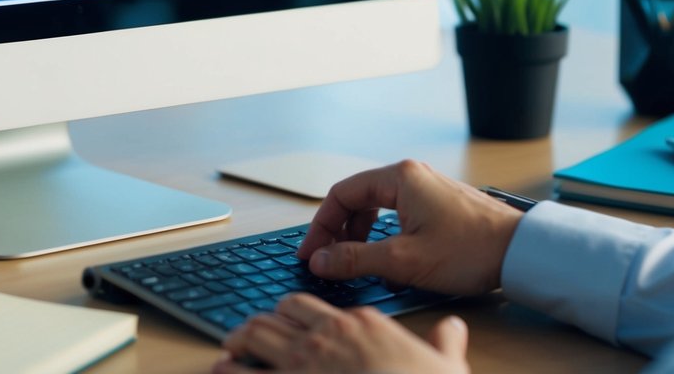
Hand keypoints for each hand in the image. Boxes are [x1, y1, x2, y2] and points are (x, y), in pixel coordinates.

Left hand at [215, 293, 469, 373]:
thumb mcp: (447, 363)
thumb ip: (445, 342)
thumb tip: (454, 330)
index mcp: (361, 323)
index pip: (312, 306)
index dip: (293, 314)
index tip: (285, 322)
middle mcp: (328, 335)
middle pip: (279, 314)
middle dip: (262, 323)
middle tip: (249, 335)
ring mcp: (306, 362)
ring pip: (256, 334)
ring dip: (238, 341)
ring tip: (229, 349)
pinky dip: (228, 371)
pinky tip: (219, 370)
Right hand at [296, 160, 522, 295]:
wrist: (522, 252)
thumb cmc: (471, 250)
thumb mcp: (404, 260)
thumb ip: (355, 259)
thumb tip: (320, 259)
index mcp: (400, 178)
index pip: (342, 194)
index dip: (321, 226)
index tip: (312, 253)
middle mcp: (412, 176)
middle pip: (358, 197)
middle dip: (339, 230)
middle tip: (328, 258)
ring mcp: (427, 188)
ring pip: (377, 206)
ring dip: (360, 233)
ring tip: (354, 260)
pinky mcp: (439, 204)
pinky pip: (397, 213)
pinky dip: (383, 233)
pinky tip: (386, 257)